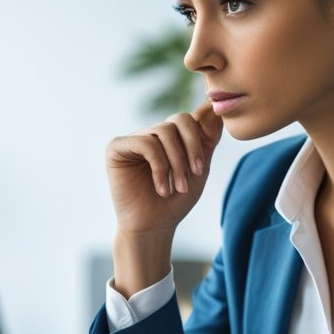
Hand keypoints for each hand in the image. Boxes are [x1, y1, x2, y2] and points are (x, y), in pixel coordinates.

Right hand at [105, 100, 222, 294]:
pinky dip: (159, 166)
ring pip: (164, 131)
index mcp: (171, 137)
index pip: (191, 117)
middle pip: (180, 120)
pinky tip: (162, 188)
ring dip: (177, 162)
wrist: (154, 227)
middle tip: (196, 174)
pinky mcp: (117, 147)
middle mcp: (152, 134)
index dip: (202, 128)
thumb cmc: (176, 201)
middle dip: (192, 147)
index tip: (211, 134)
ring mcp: (134, 139)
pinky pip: (146, 143)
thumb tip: (216, 105)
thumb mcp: (199, 167)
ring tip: (178, 188)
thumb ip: (207, 137)